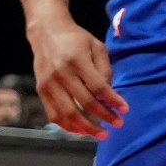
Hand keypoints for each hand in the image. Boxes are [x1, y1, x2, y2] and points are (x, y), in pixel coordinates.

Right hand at [27, 19, 124, 137]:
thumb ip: (104, 68)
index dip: (112, 101)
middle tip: (117, 124)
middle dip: (104, 117)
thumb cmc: (76, 39)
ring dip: (86, 128)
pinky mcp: (41, 90)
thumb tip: (109, 94)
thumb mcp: (96, 46)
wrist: (47, 31)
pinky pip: (54, 115)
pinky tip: (80, 131)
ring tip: (100, 134)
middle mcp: (61, 73)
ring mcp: (49, 84)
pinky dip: (67, 126)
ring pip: (68, 114)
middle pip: (85, 103)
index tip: (124, 110)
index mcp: (77, 60)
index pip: (98, 87)